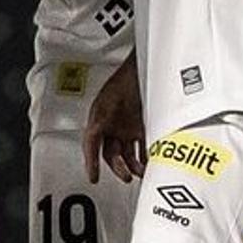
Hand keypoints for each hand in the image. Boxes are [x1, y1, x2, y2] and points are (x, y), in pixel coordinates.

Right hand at [83, 55, 145, 185]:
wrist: (145, 65)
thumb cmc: (126, 77)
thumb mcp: (109, 101)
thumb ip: (104, 120)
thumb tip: (93, 137)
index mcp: (99, 118)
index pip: (91, 143)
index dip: (90, 161)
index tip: (93, 177)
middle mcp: (112, 125)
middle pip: (111, 153)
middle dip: (117, 167)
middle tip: (125, 176)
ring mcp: (128, 127)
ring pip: (127, 154)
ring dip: (133, 166)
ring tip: (141, 173)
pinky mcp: (142, 126)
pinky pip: (143, 146)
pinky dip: (146, 156)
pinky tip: (151, 162)